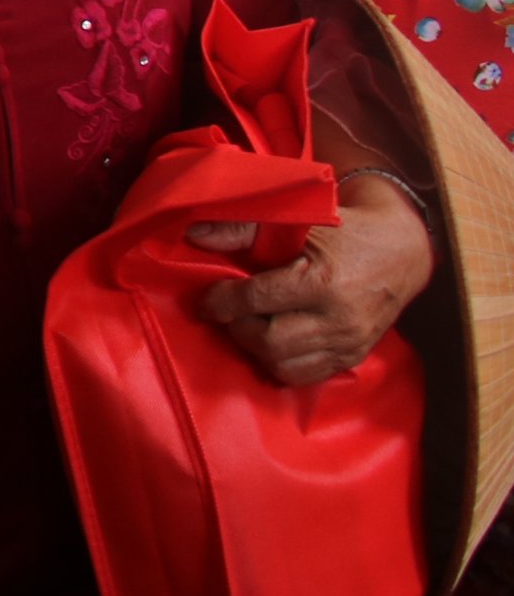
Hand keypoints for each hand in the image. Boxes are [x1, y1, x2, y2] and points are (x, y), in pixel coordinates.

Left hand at [192, 182, 433, 386]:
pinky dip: (280, 362)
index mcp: (323, 281)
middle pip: (268, 341)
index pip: (257, 300)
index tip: (207, 299)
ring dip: (256, 348)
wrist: (402, 251)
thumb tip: (193, 234)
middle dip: (238, 327)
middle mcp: (339, 319)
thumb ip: (243, 227)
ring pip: (283, 365)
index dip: (222, 301)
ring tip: (251, 324)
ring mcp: (349, 344)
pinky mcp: (353, 358)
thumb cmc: (345, 230)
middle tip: (231, 311)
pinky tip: (273, 340)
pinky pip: (305, 376)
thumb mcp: (298, 219)